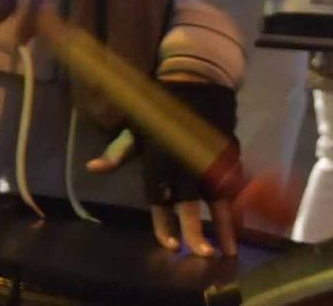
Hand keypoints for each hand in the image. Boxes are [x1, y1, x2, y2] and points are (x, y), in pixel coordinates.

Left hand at [84, 76, 239, 256]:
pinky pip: (233, 181)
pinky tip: (240, 220)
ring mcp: (209, 156)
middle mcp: (185, 161)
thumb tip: (92, 168)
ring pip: (218, 197)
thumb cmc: (161, 105)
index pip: (160, 199)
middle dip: (198, 231)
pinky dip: (236, 201)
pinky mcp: (228, 150)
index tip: (172, 247)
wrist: (196, 75)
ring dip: (225, 223)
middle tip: (205, 256)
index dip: (165, 225)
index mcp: (159, 158)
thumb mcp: (136, 127)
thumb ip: (118, 152)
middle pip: (191, 203)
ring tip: (229, 248)